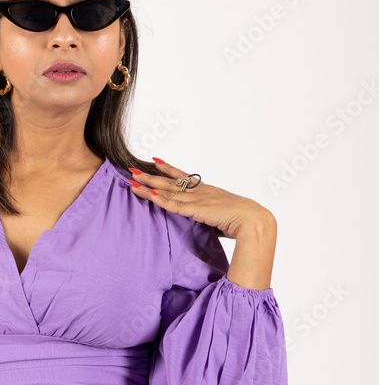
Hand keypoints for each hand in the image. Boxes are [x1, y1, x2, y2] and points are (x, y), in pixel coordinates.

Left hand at [129, 158, 274, 239]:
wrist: (252, 221)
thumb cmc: (242, 221)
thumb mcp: (223, 216)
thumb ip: (211, 217)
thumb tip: (207, 223)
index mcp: (208, 191)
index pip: (185, 177)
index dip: (169, 169)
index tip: (156, 161)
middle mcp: (200, 191)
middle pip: (170, 181)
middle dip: (150, 174)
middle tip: (133, 168)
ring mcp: (197, 199)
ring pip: (166, 190)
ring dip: (148, 185)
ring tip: (131, 179)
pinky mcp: (195, 209)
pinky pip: (172, 204)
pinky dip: (158, 199)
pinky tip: (146, 193)